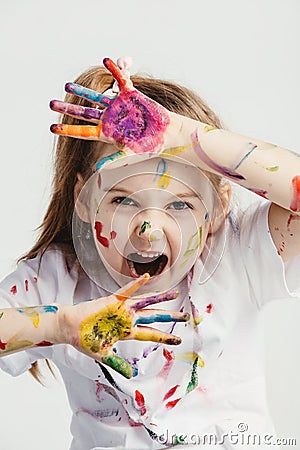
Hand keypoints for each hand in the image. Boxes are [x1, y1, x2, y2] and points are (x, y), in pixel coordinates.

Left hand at [50, 57, 187, 154]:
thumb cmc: (150, 146)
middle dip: (67, 109)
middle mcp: (109, 119)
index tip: (52, 128)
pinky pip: (121, 81)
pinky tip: (106, 61)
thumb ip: (113, 160)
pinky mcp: (131, 95)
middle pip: (84, 113)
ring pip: (96, 97)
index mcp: (107, 133)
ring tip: (67, 85)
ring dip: (82, 91)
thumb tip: (96, 169)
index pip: (83, 131)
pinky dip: (115, 71)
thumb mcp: (130, 154)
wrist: (167, 134)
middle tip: (51, 104)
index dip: (68, 130)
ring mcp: (119, 106)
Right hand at [61, 274, 188, 377]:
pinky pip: (126, 291)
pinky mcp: (113, 301)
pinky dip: (136, 284)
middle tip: (185, 316)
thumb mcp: (103, 355)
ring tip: (174, 294)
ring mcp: (122, 309)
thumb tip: (132, 375)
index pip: (150, 334)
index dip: (164, 337)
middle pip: (153, 317)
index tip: (177, 339)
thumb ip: (118, 363)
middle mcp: (127, 319)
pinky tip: (146, 277)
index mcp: (126, 332)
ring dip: (160, 298)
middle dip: (170, 317)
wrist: (69, 329)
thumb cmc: (84, 340)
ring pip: (145, 302)